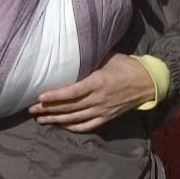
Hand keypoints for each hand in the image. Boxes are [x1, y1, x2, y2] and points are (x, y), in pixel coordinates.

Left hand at [30, 54, 153, 131]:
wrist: (148, 82)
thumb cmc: (126, 66)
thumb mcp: (108, 57)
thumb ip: (89, 58)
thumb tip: (69, 52)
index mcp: (98, 82)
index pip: (71, 92)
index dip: (54, 96)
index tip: (39, 96)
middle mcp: (99, 98)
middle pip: (69, 107)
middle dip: (48, 109)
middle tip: (31, 109)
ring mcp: (103, 110)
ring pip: (75, 118)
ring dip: (56, 119)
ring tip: (40, 119)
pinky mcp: (107, 117)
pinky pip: (88, 125)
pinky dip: (74, 127)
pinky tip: (62, 125)